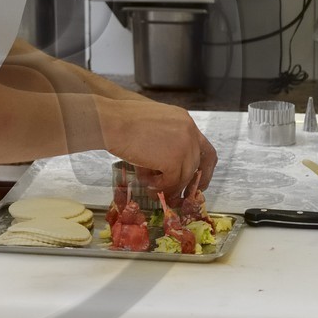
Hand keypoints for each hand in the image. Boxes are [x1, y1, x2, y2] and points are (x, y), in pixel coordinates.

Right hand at [99, 98, 216, 201]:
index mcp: (185, 121)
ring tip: (151, 188)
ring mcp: (184, 146)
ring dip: (168, 186)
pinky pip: (171, 182)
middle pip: (196, 165)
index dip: (204, 169)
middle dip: (186, 183)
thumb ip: (165, 142)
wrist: (112, 122)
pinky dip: (159, 186)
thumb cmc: (122, 121)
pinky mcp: (174, 160)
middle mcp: (190, 132)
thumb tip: (167, 171)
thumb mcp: (152, 127)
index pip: (205, 149)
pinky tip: (146, 183)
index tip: (197, 183)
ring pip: (184, 176)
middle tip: (174, 196)